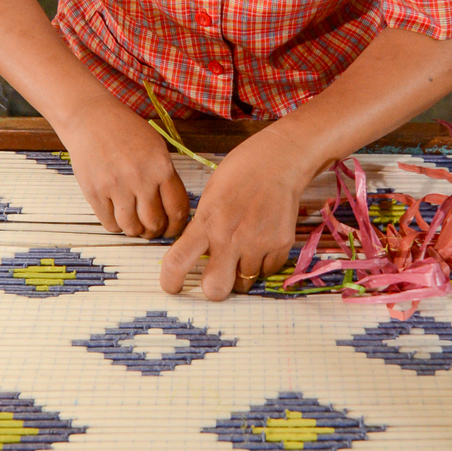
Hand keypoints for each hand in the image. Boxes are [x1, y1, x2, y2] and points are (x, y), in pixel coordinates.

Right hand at [61, 97, 188, 238]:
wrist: (90, 119)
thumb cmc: (125, 132)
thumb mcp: (156, 148)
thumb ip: (166, 178)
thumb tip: (174, 212)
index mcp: (160, 167)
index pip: (177, 209)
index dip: (177, 226)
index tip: (173, 229)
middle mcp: (140, 179)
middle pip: (155, 224)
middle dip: (156, 231)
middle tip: (153, 228)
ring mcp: (115, 187)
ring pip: (132, 228)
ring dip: (136, 231)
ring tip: (135, 223)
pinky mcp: (95, 193)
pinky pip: (110, 224)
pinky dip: (116, 225)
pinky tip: (117, 215)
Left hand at [160, 129, 312, 299]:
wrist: (279, 161)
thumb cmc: (241, 172)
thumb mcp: (210, 197)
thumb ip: (203, 228)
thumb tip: (197, 254)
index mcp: (207, 222)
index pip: (178, 261)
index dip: (171, 281)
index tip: (172, 286)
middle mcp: (230, 238)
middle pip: (216, 290)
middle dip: (214, 289)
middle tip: (217, 278)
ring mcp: (258, 243)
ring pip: (244, 282)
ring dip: (241, 273)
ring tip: (244, 251)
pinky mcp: (280, 245)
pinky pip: (267, 271)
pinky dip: (262, 264)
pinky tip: (261, 243)